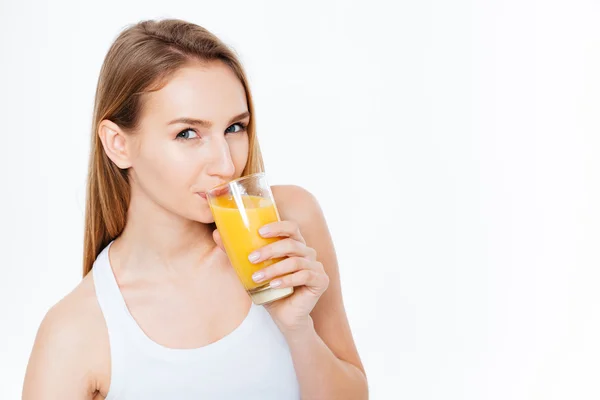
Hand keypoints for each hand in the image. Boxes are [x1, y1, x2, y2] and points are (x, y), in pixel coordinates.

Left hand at [213, 221, 329, 334]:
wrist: (285, 317)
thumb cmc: (270, 290)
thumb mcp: (252, 270)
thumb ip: (237, 253)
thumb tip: (216, 234)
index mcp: (295, 245)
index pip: (291, 227)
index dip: (278, 226)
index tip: (260, 232)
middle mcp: (308, 253)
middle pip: (291, 244)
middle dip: (270, 250)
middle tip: (251, 258)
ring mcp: (316, 266)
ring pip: (295, 261)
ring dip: (274, 269)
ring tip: (257, 277)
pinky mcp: (321, 281)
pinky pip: (304, 276)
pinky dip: (287, 280)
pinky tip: (274, 285)